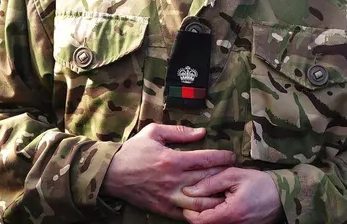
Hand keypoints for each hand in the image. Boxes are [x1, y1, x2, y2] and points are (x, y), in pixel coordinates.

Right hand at [102, 125, 239, 219]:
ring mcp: (169, 197)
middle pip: (208, 180)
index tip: (231, 156)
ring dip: (216, 197)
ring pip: (201, 202)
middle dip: (224, 175)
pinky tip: (210, 208)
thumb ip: (179, 132)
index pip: (206, 159)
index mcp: (172, 160)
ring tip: (226, 192)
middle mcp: (174, 180)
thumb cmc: (133, 151)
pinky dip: (200, 212)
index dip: (223, 157)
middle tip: (234, 172)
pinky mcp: (164, 209)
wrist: (112, 174)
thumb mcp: (153, 133)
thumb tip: (201, 132)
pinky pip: (187, 214)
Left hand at [181, 168, 281, 223]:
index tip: (187, 200)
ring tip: (207, 200)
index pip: (200, 221)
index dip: (189, 212)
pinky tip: (219, 205)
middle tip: (194, 199)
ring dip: (206, 215)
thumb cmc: (260, 183)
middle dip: (196, 213)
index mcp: (231, 213)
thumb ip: (210, 182)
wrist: (283, 196)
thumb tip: (188, 190)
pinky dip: (217, 217)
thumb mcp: (234, 176)